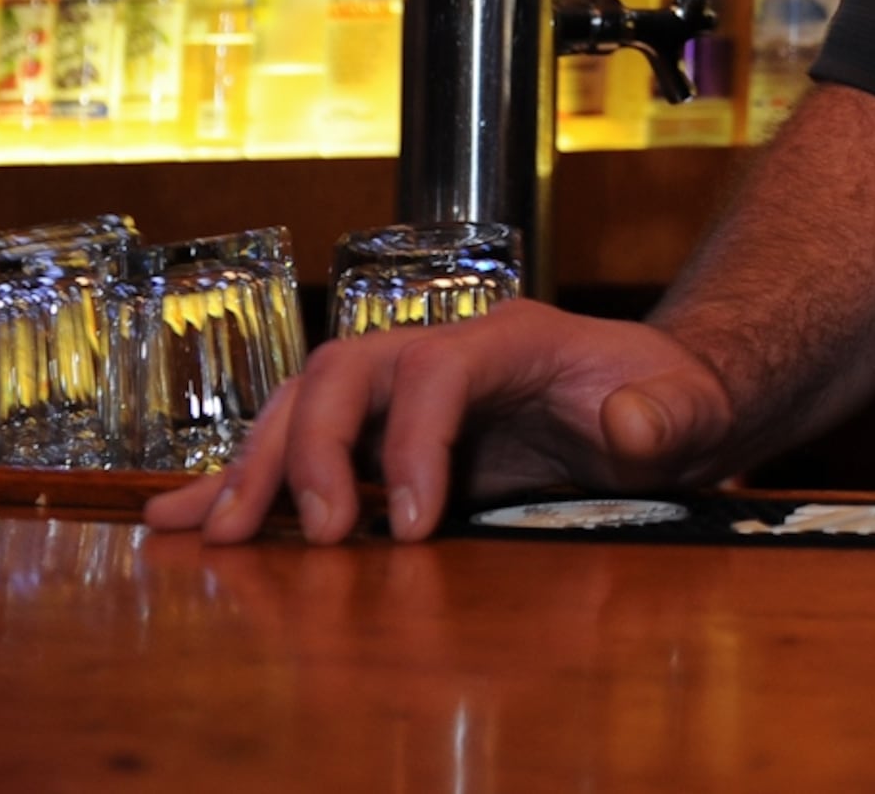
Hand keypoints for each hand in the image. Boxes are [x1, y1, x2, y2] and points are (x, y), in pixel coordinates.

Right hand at [142, 302, 735, 546]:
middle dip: (314, 448)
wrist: (665, 403)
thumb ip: (669, 416)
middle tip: (312, 538)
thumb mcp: (691, 410)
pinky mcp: (388, 437)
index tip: (415, 527)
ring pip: (307, 404)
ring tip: (218, 536)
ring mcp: (408, 391)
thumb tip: (632, 425)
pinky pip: (302, 446)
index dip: (415, 442)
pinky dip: (241, 479)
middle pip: (347, 371)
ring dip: (259, 465)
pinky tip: (183, 518)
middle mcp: (445, 352)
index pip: (436, 369)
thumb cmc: (675, 403)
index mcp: (511, 338)